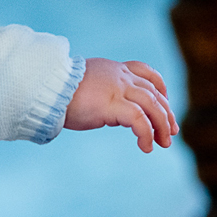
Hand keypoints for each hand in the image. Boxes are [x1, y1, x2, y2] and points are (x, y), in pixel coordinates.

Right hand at [64, 58, 179, 152]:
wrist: (45, 87)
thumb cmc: (58, 90)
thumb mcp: (86, 86)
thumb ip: (103, 94)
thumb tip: (114, 113)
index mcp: (114, 69)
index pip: (146, 73)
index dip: (160, 88)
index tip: (166, 103)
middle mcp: (120, 76)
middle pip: (154, 92)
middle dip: (166, 113)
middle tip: (171, 132)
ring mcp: (118, 89)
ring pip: (152, 106)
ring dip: (162, 126)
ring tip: (164, 143)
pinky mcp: (113, 104)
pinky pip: (139, 120)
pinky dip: (147, 134)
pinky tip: (146, 147)